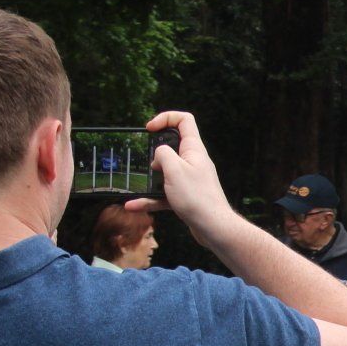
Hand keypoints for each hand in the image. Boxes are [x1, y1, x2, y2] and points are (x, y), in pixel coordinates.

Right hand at [125, 111, 239, 248]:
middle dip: (155, 151)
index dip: (165, 118)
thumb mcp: (174, 169)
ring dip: (150, 178)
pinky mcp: (186, 196)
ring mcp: (190, 179)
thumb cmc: (197, 197)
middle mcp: (193, 161)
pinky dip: (150, 198)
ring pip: (165, 172)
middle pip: (172, 146)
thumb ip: (163, 153)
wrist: (213, 227)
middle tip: (147, 160)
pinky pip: (164, 193)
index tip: (149, 128)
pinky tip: (134, 205)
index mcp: (194, 149)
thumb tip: (158, 155)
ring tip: (138, 184)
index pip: (184, 120)